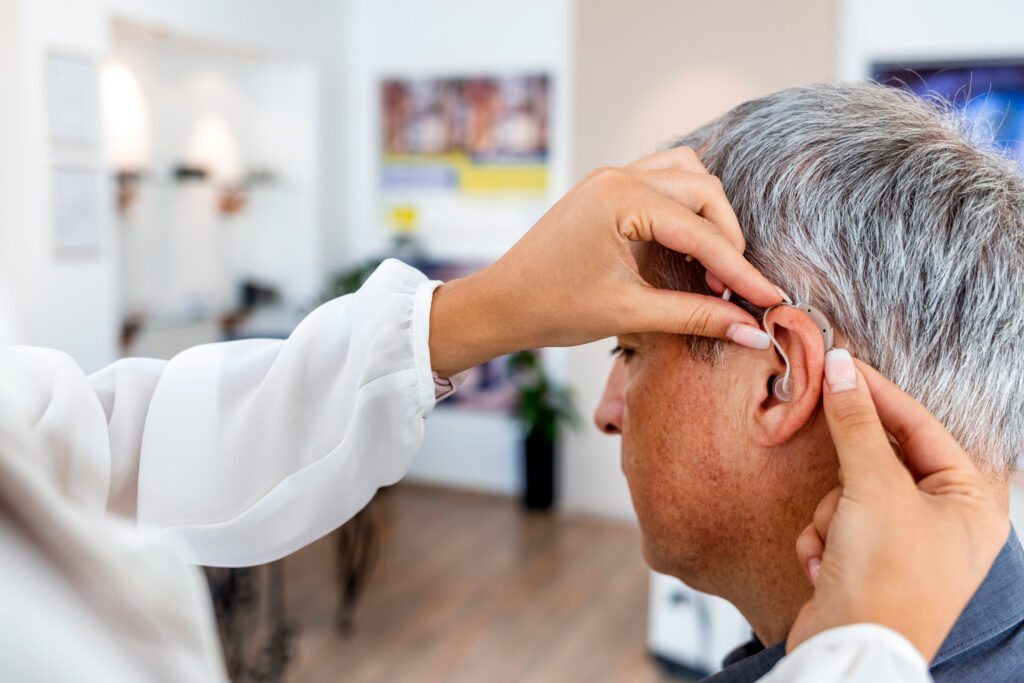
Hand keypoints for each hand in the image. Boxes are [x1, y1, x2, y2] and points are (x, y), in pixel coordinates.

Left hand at [429, 147, 781, 375]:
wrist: (500, 303)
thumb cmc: (552, 308)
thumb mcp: (629, 315)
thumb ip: (696, 317)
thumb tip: (754, 332)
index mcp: (620, 199)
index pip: (701, 232)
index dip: (740, 270)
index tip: (771, 300)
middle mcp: (618, 176)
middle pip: (704, 192)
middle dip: (728, 241)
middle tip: (735, 291)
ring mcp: (611, 177)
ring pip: (688, 176)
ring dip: (711, 217)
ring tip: (714, 267)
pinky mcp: (607, 187)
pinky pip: (664, 179)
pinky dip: (686, 206)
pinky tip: (689, 244)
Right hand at [787, 349, 1009, 661]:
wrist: (850, 651)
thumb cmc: (887, 579)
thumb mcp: (873, 487)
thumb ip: (856, 424)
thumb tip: (842, 369)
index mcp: (969, 501)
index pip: (921, 425)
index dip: (878, 394)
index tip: (841, 365)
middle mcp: (944, 521)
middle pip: (882, 459)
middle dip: (849, 473)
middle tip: (826, 440)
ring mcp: (905, 543)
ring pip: (850, 490)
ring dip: (831, 513)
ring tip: (837, 543)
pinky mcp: (869, 562)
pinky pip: (835, 521)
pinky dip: (822, 538)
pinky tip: (827, 565)